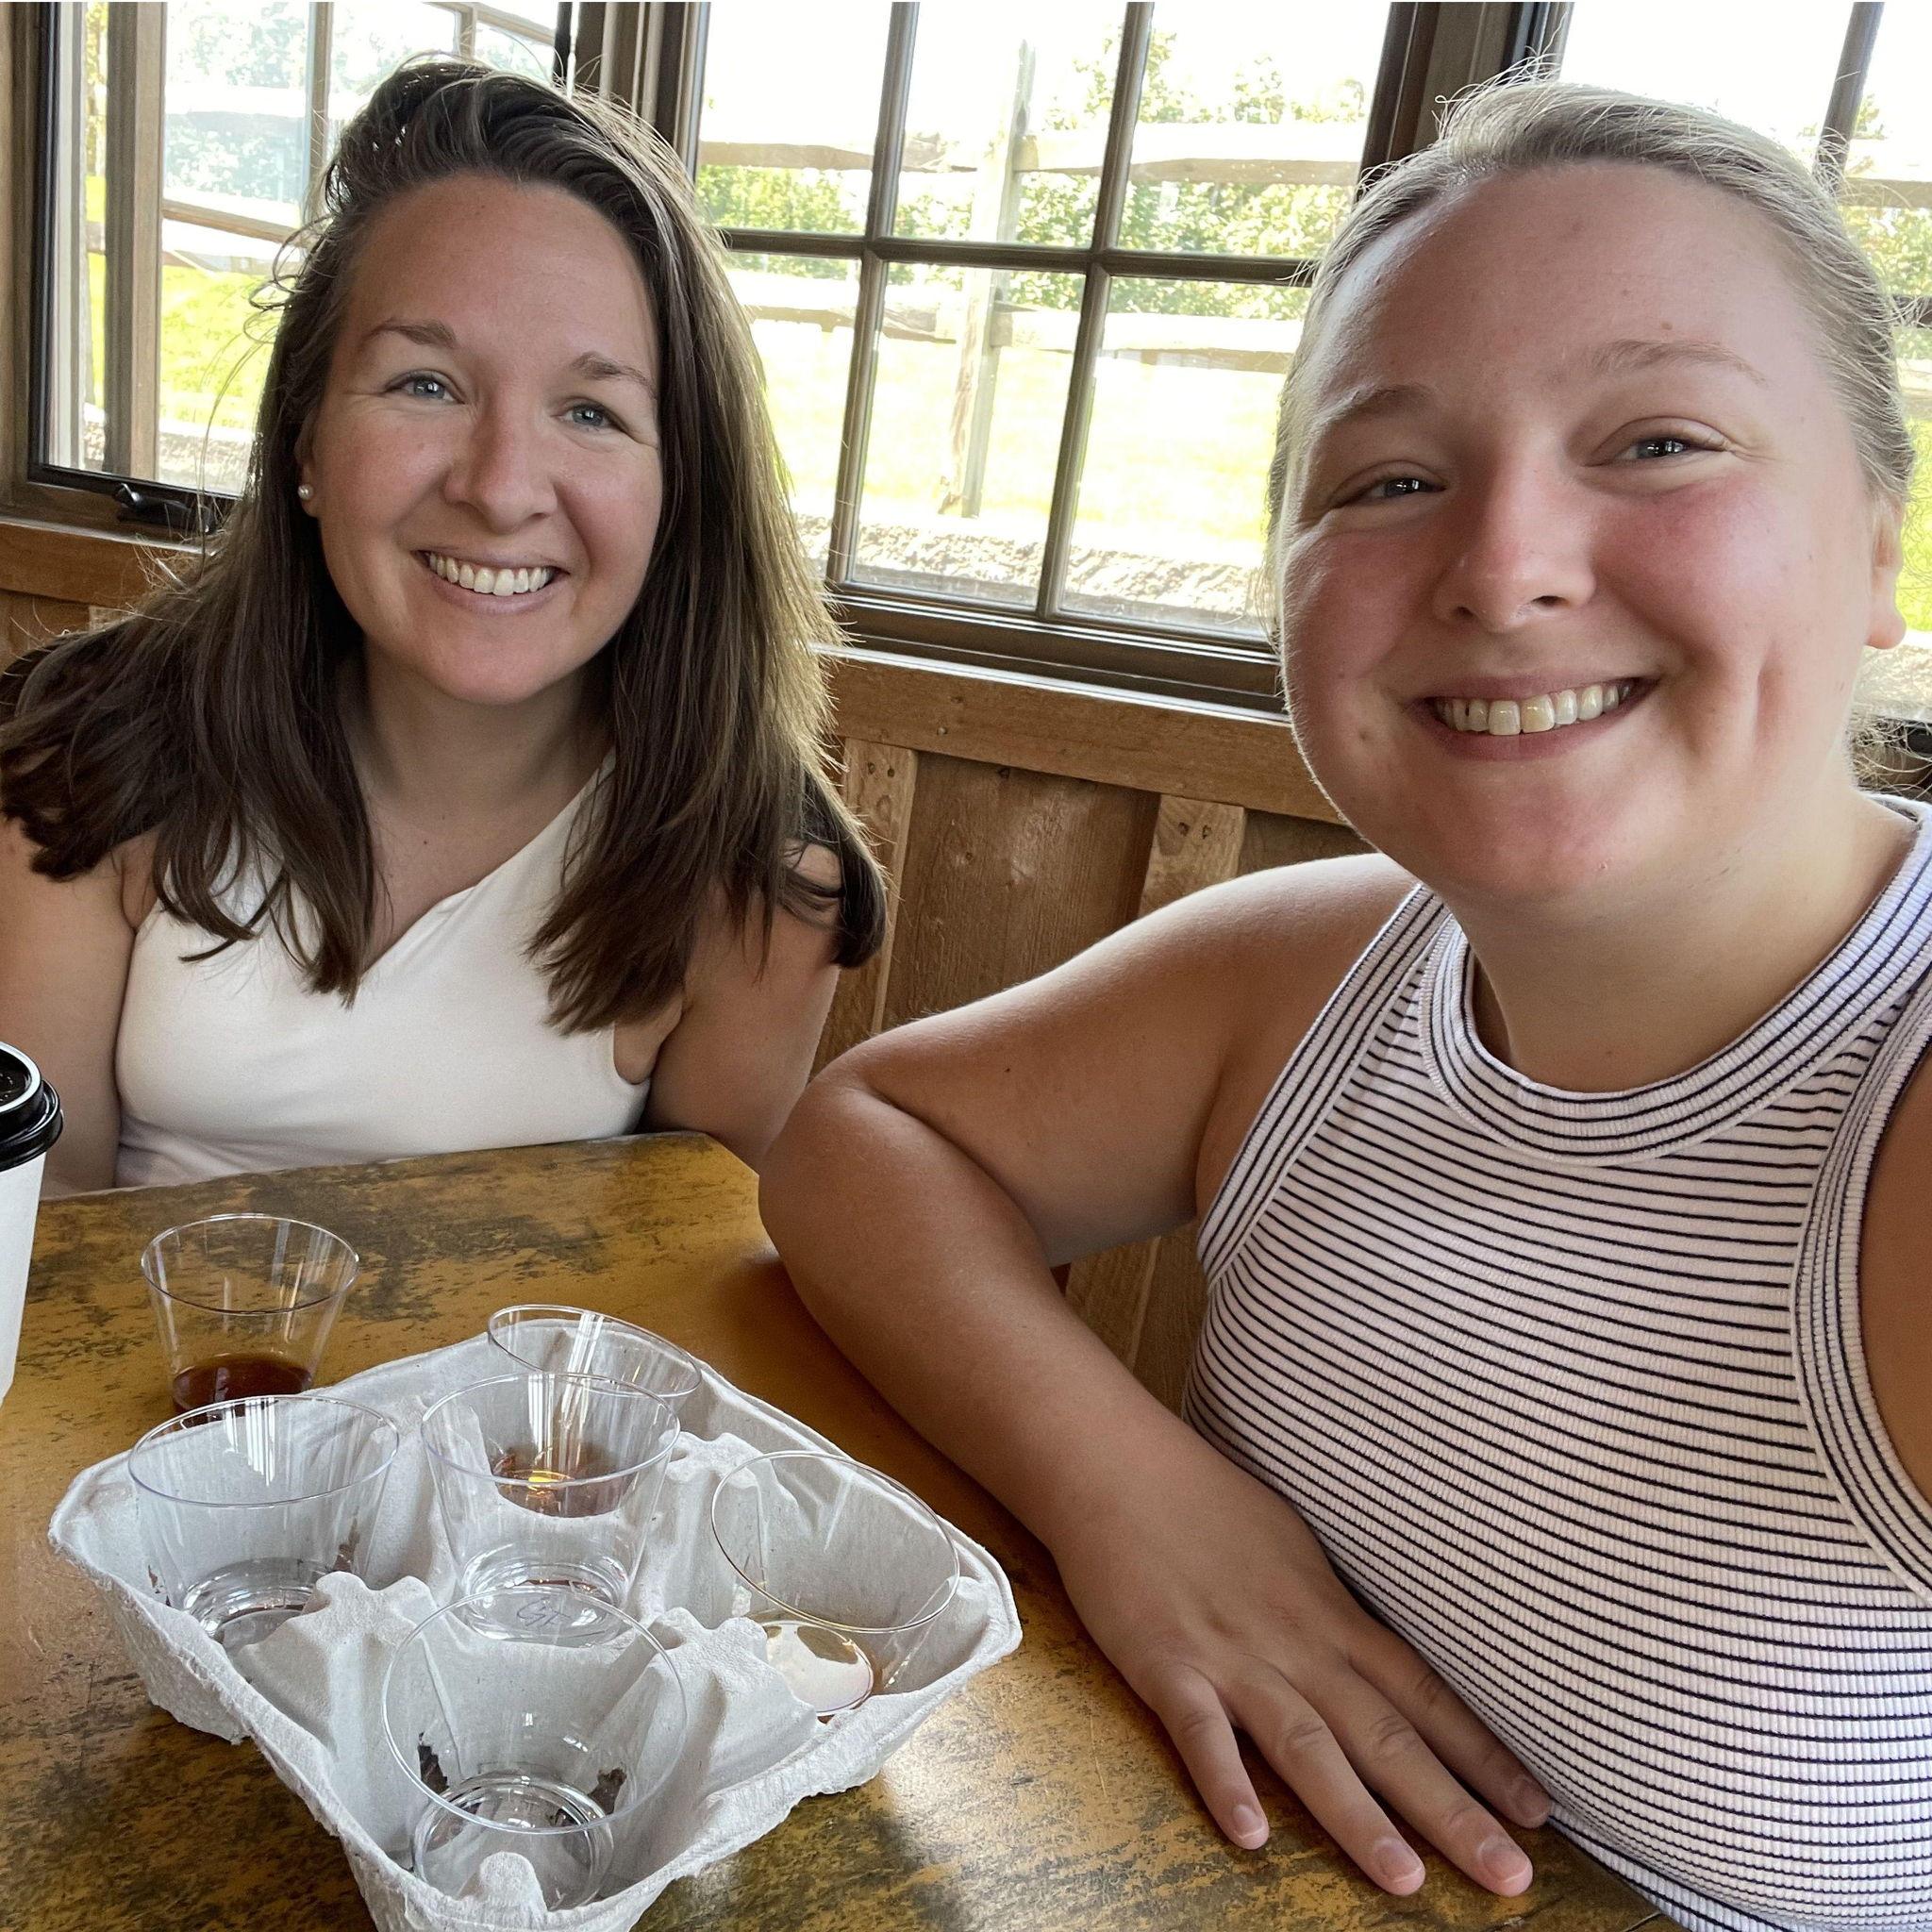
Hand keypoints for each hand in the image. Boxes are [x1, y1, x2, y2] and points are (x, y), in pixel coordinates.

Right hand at [1050, 1434, 1550, 1896]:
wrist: (1121, 1467)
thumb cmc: (1208, 1506)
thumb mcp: (1295, 1550)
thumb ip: (1335, 1613)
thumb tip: (1380, 1661)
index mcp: (1332, 1617)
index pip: (1424, 1695)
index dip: (1484, 1756)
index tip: (1541, 1815)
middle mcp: (1297, 1644)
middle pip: (1385, 1736)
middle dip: (1452, 1811)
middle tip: (1511, 1878)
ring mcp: (1232, 1656)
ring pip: (1306, 1744)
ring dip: (1357, 1815)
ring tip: (1405, 1882)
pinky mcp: (1166, 1664)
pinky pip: (1199, 1731)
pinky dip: (1227, 1781)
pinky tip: (1251, 1836)